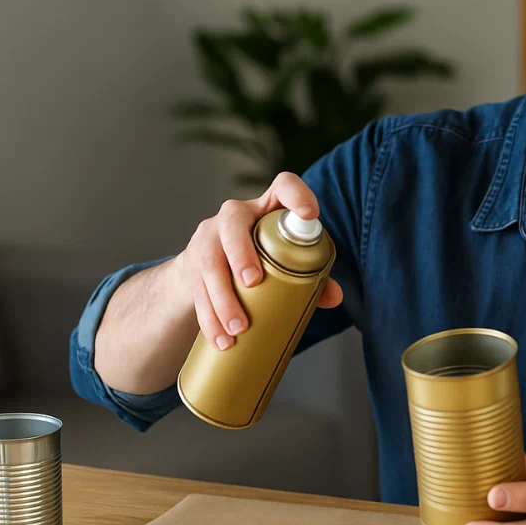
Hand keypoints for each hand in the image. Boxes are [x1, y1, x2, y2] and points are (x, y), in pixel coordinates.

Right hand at [175, 172, 342, 350]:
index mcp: (267, 208)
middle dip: (241, 254)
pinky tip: (220, 338)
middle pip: (233, 225)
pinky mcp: (191, 264)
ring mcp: (209, 238)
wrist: (209, 269)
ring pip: (209, 262)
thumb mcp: (285, 259)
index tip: (310, 214)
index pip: (284, 185)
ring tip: (238, 328)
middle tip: (253, 282)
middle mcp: (235, 216)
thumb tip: (334, 297)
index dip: (297, 195)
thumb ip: (312, 275)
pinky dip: (209, 317)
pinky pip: (196, 290)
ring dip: (222, 297)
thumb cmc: (261, 258)